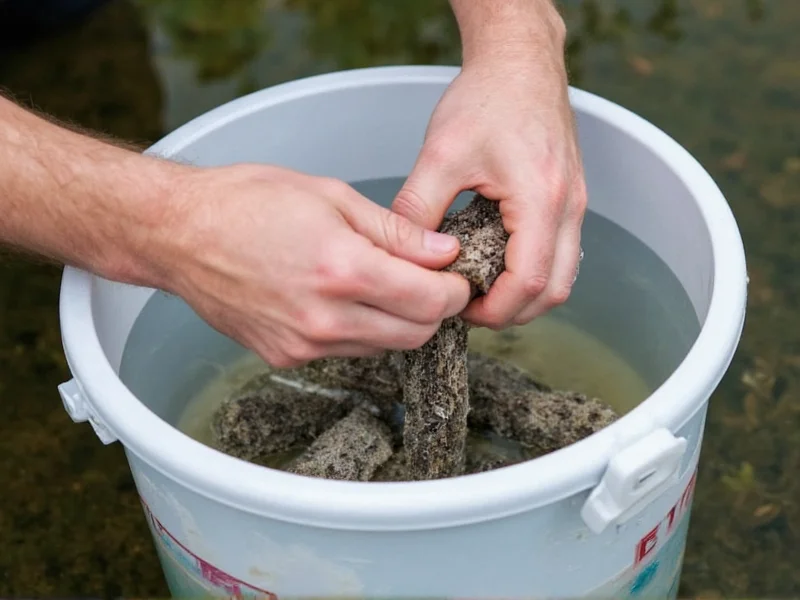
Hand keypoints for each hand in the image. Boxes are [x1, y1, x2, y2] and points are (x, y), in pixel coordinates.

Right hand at [159, 164, 471, 367]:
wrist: (178, 234)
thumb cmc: (248, 202)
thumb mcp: (331, 196)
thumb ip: (395, 232)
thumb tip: (443, 253)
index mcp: (341, 269)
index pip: (429, 302)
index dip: (454, 290)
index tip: (454, 275)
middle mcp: (325, 318)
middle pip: (415, 335)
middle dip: (433, 310)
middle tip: (426, 280)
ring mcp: (303, 344)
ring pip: (383, 347)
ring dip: (397, 321)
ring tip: (381, 283)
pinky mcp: (285, 357)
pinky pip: (346, 350)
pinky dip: (361, 329)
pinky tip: (343, 298)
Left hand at [392, 45, 586, 328]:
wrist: (520, 61)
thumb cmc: (486, 99)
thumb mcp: (440, 155)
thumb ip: (417, 209)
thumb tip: (400, 257)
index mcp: (540, 198)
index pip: (529, 282)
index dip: (494, 310)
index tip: (458, 307)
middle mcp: (569, 206)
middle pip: (555, 291)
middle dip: (512, 312)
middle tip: (468, 307)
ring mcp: (575, 203)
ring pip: (563, 276)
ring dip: (525, 294)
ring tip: (480, 288)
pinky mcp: (570, 198)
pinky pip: (560, 253)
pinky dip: (533, 271)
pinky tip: (495, 261)